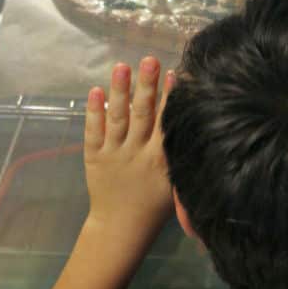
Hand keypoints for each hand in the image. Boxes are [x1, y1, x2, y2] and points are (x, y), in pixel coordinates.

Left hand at [83, 57, 174, 236]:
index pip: (166, 123)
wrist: (120, 229)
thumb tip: (194, 133)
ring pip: (118, 118)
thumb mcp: (174, 187)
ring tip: (122, 66)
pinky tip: (95, 91)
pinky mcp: (94, 157)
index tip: (174, 74)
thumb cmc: (153, 208)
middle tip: (149, 60)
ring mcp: (114, 154)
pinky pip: (94, 132)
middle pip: (142, 115)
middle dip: (146, 86)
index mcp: (160, 162)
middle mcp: (137, 154)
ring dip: (120, 91)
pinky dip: (94, 112)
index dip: (170, 98)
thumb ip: (179, 161)